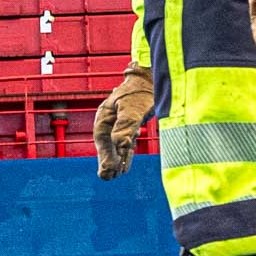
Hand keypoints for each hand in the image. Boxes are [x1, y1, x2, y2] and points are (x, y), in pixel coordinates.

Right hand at [93, 63, 154, 179]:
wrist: (152, 78)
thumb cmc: (142, 91)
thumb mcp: (133, 107)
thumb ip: (126, 125)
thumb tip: (119, 144)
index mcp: (104, 114)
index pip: (102, 138)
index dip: (105, 155)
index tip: (110, 170)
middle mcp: (109, 119)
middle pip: (105, 144)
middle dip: (107, 160)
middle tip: (109, 177)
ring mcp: (118, 122)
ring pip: (114, 145)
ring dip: (115, 160)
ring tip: (115, 176)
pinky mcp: (129, 125)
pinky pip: (123, 143)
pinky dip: (123, 155)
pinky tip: (124, 166)